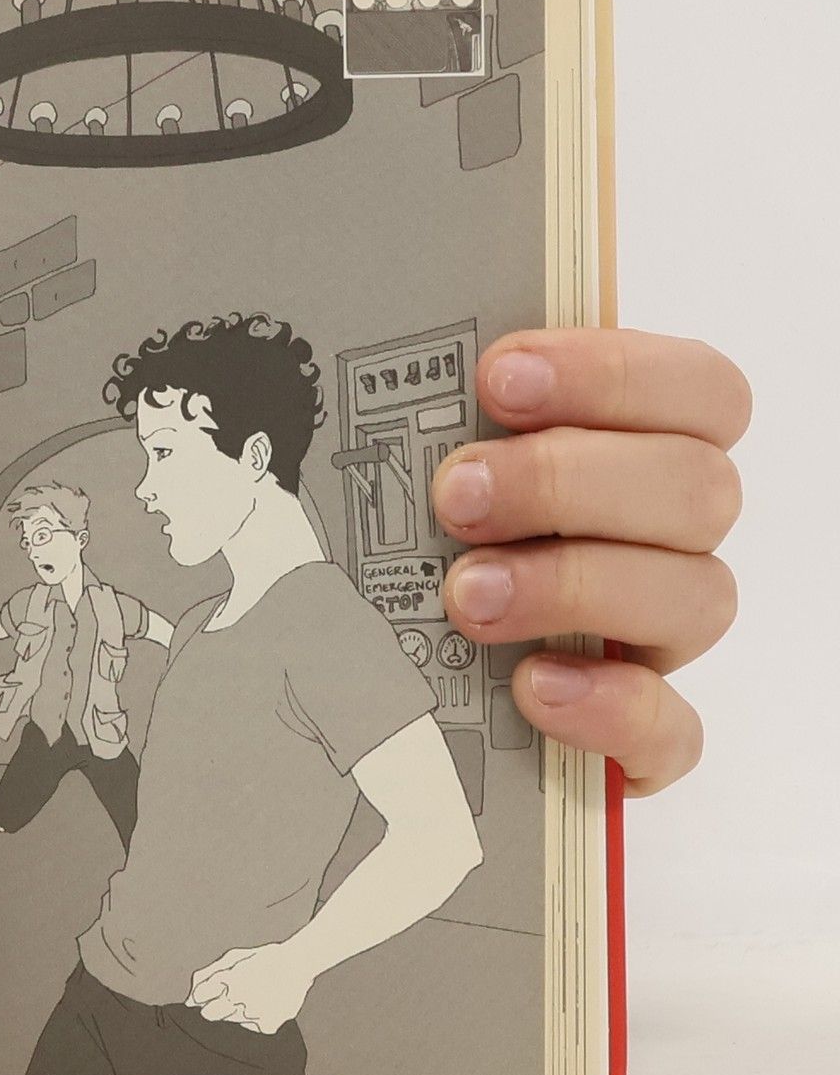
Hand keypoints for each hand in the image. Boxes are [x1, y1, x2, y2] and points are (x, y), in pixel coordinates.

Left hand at [187, 943, 314, 1032]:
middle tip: (232, 996)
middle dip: (214, 1007)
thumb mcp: (233, 958)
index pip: (200, 996)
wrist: (298, 964)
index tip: (208, 994)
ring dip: (238, 1010)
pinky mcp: (267, 1025)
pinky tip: (265, 1004)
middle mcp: (238, 998)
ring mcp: (253, 1014)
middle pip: (210, 1014)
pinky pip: (251, 1027)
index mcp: (227, 978)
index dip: (203, 995)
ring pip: (232, 1020)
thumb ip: (207, 976)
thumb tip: (191, 999)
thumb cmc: (264, 958)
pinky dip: (255, 1019)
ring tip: (256, 994)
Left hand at [430, 331, 747, 796]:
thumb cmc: (414, 543)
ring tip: (464, 594)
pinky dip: (610, 708)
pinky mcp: (640, 736)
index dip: (615, 375)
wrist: (373, 690)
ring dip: (574, 584)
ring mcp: (662, 640)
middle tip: (455, 493)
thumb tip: (385, 338)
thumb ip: (443, 414)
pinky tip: (531, 687)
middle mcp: (669, 541)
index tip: (497, 378)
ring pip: (696, 597)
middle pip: (698, 488)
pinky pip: (672, 732)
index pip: (702, 392)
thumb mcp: (421, 465)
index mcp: (642, 452)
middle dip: (568, 481)